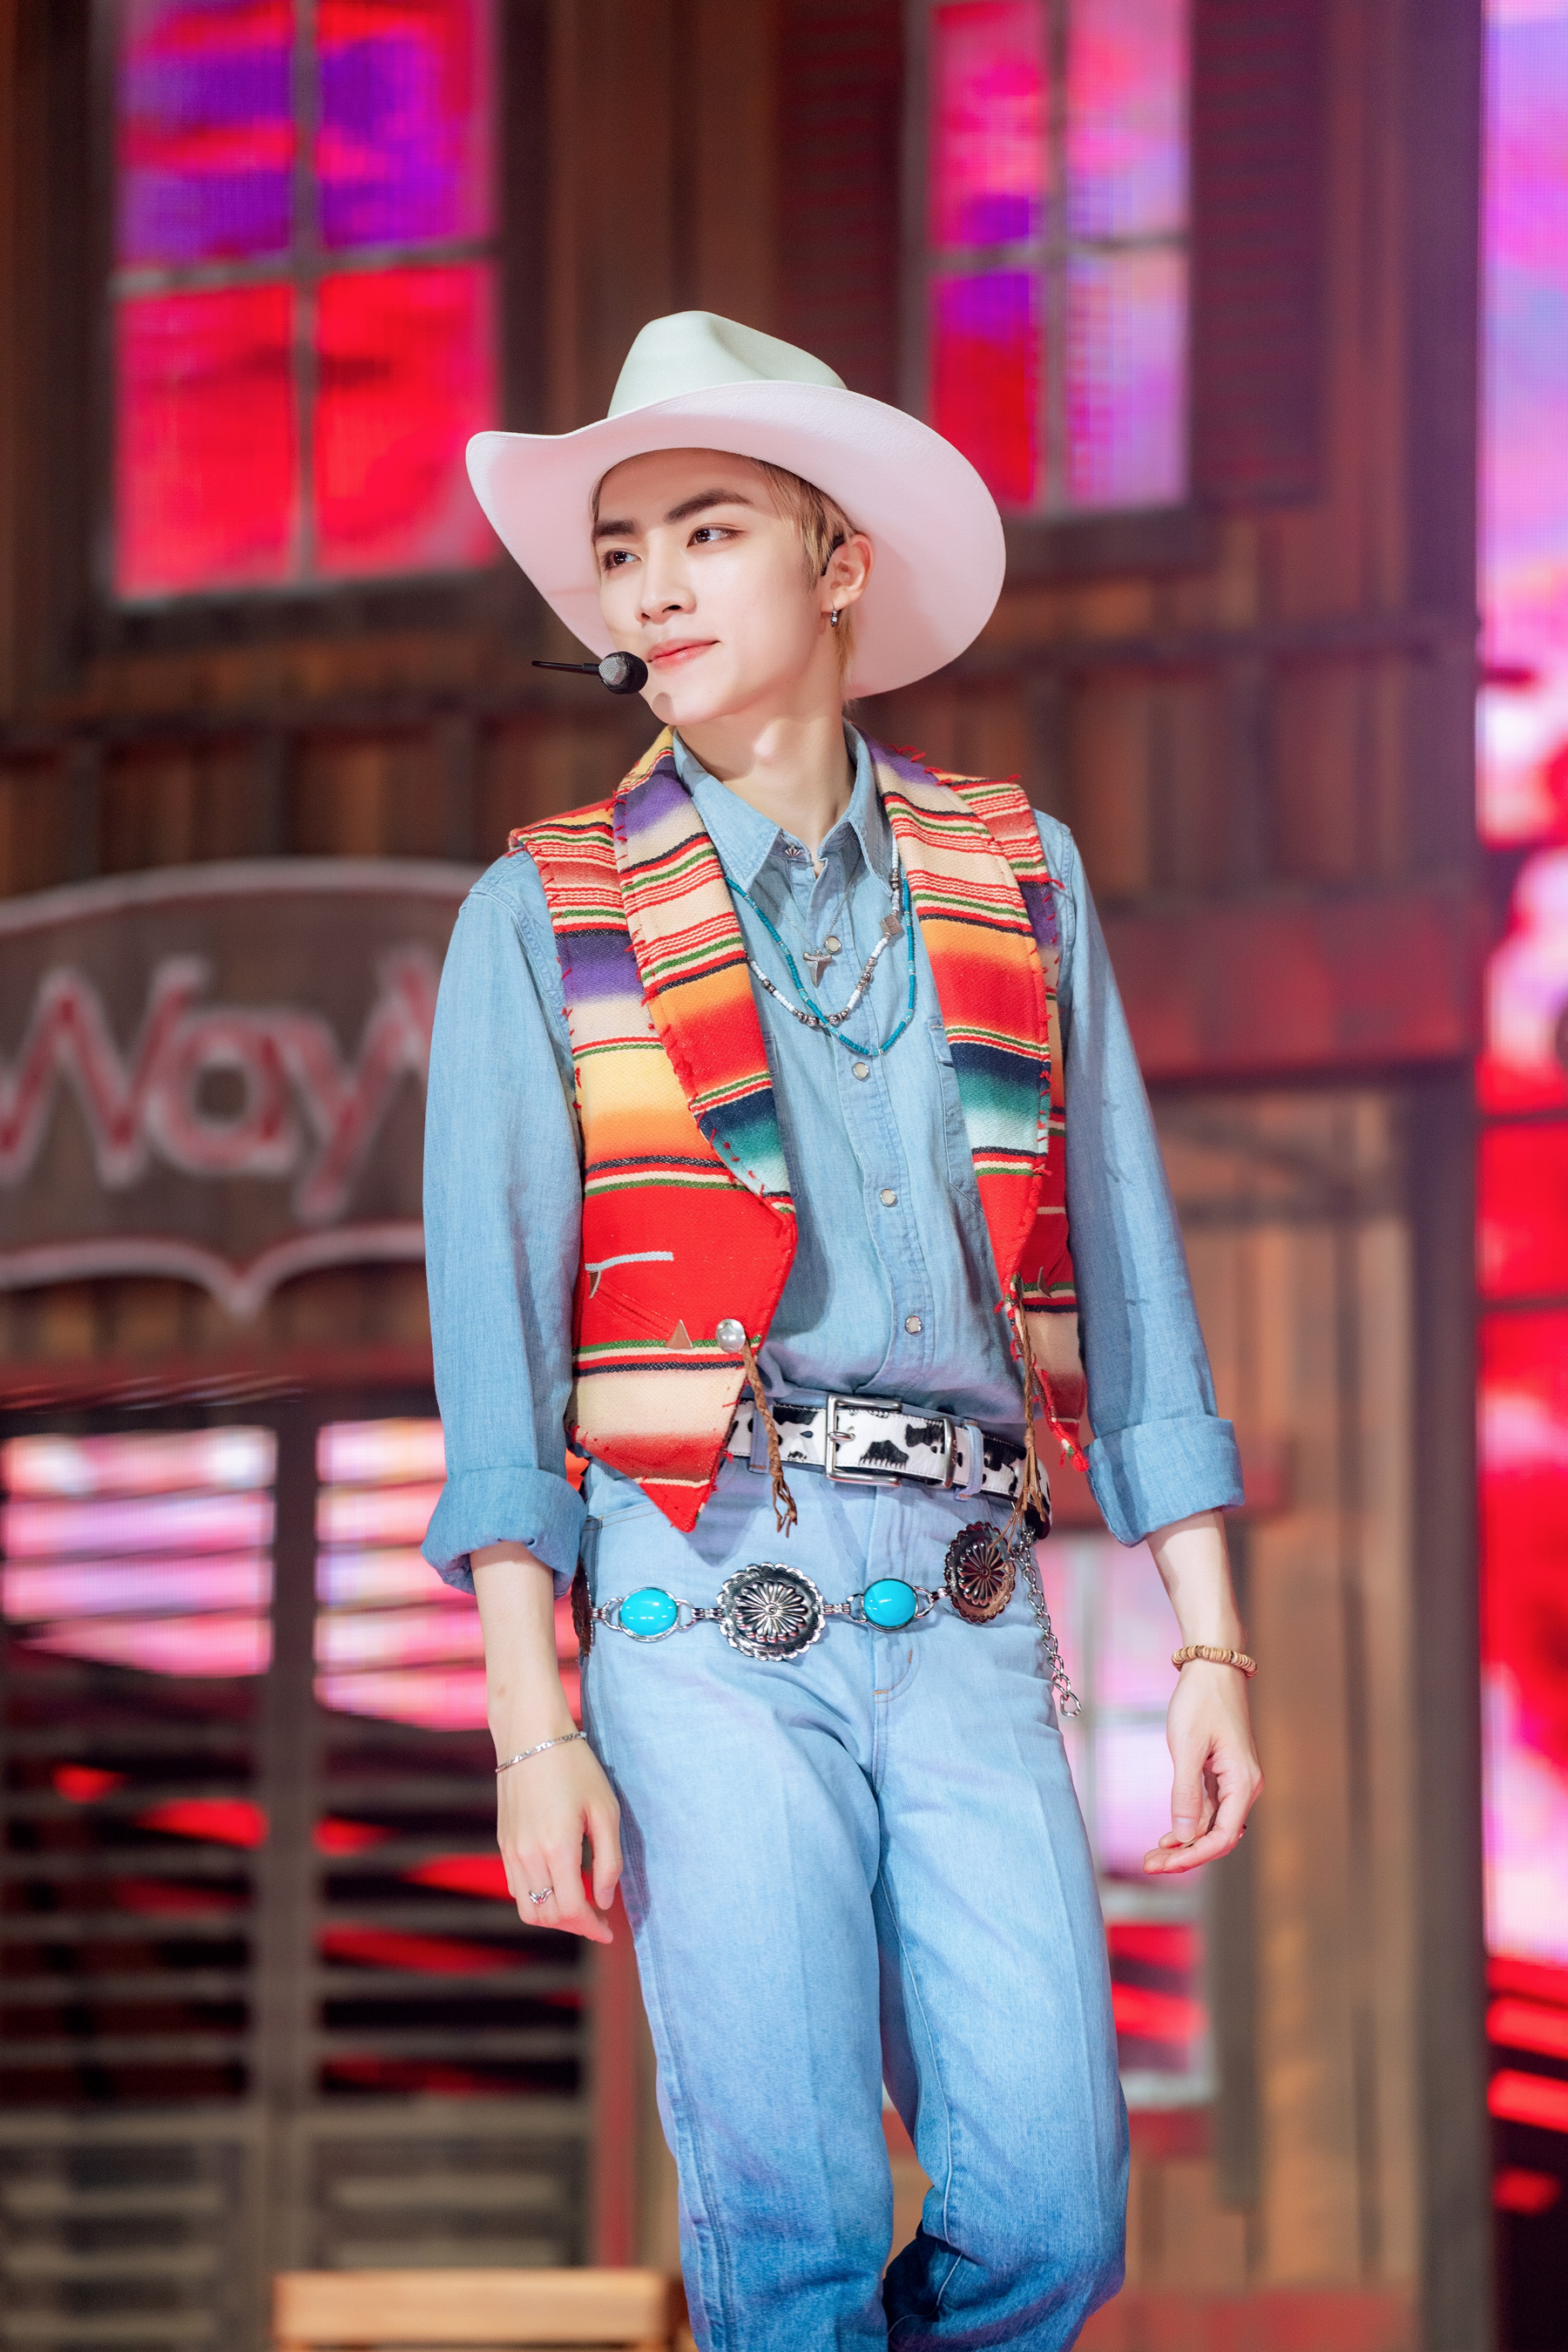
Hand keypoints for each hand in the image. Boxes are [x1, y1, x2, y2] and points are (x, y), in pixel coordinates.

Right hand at [470, 1542, 622, 1940]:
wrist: (530, 1735)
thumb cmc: (575, 1767)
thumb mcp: (605, 1810)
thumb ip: (609, 1860)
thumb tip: (604, 1899)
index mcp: (558, 1848)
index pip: (572, 1910)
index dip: (593, 1928)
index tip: (610, 1931)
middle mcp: (528, 1856)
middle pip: (547, 1917)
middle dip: (574, 1926)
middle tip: (597, 1916)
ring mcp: (511, 1850)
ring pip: (527, 1907)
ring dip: (553, 1915)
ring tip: (578, 1903)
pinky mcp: (503, 1842)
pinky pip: (516, 1887)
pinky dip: (536, 1897)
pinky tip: (557, 1882)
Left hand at [1143, 1658, 1262, 1873]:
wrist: (1212, 1665)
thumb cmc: (1201, 1700)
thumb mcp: (1187, 1747)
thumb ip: (1186, 1794)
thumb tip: (1185, 1837)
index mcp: (1243, 1783)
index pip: (1224, 1837)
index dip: (1194, 1856)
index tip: (1164, 1865)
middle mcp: (1245, 1786)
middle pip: (1218, 1836)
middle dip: (1185, 1856)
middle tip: (1149, 1867)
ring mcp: (1234, 1780)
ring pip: (1211, 1825)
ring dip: (1184, 1843)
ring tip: (1152, 1857)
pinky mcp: (1222, 1773)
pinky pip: (1209, 1809)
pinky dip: (1189, 1824)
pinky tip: (1168, 1837)